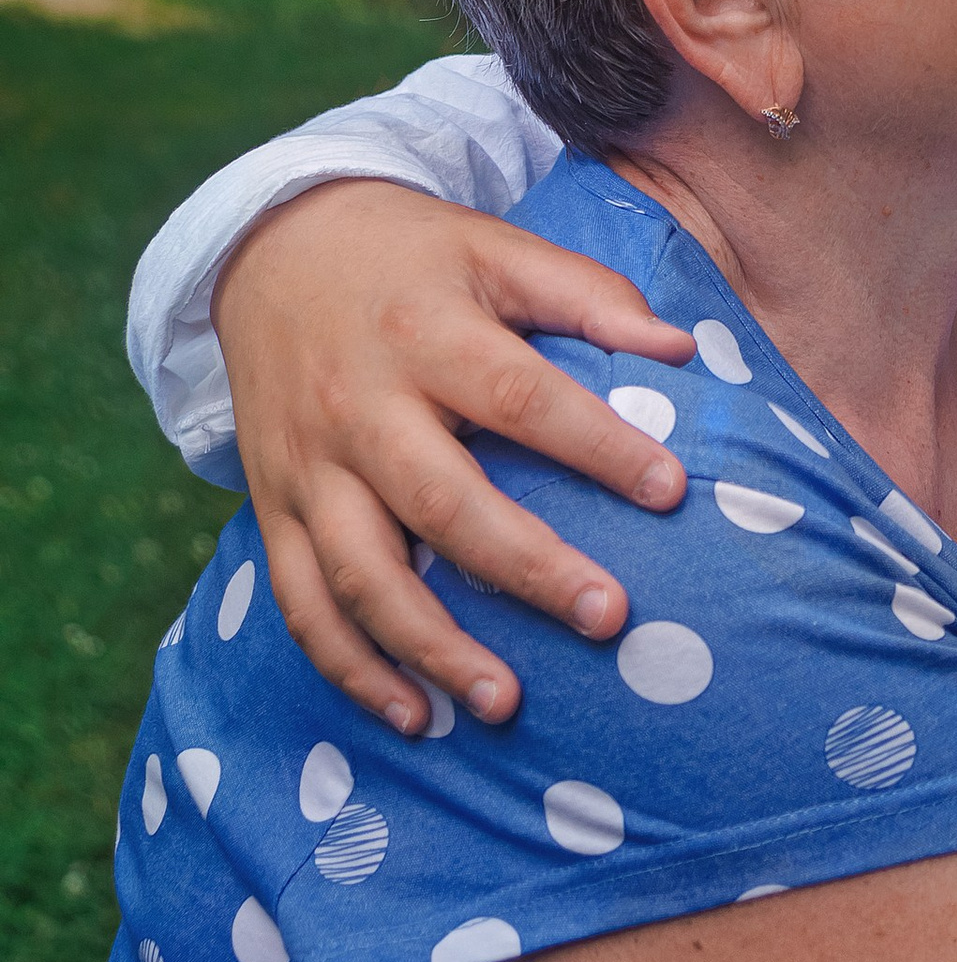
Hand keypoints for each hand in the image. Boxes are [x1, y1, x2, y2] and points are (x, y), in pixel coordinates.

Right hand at [211, 178, 694, 734]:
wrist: (270, 248)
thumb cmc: (410, 255)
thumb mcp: (494, 247)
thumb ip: (586, 295)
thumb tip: (681, 350)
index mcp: (426, 334)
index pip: (520, 395)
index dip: (596, 445)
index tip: (671, 491)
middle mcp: (359, 407)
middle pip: (441, 501)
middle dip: (525, 567)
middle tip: (609, 617)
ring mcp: (308, 467)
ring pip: (361, 573)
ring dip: (430, 645)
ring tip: (506, 702)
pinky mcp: (274, 508)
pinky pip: (301, 603)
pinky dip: (350, 667)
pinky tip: (411, 715)